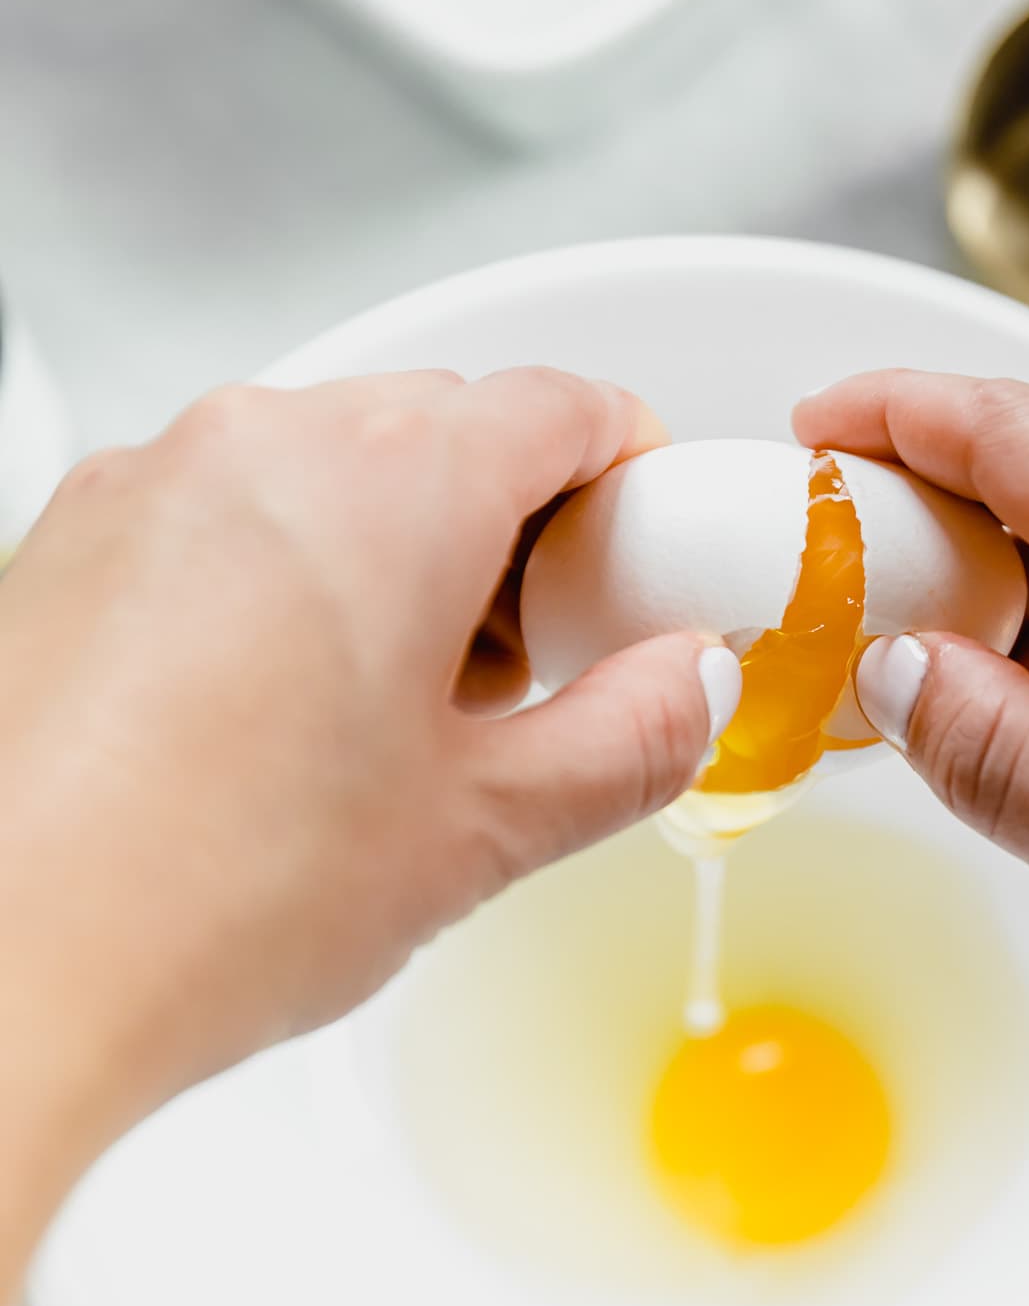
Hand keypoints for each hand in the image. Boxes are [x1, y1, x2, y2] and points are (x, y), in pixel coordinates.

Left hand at [0, 368, 739, 1232]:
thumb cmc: (203, 899)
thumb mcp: (479, 833)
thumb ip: (629, 740)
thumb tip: (680, 689)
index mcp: (396, 485)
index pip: (565, 406)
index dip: (632, 478)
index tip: (640, 558)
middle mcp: (266, 444)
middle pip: (444, 424)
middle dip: (512, 528)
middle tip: (526, 664)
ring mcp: (152, 480)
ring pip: (326, 464)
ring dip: (390, 548)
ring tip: (387, 711)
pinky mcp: (71, 533)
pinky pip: (219, 509)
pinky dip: (276, 571)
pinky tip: (272, 714)